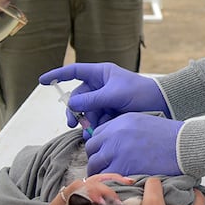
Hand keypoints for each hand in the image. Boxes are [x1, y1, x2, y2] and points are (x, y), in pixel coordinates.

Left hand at [27, 173, 132, 204]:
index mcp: (60, 203)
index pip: (76, 188)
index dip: (90, 191)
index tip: (101, 203)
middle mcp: (70, 195)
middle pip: (89, 181)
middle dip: (106, 188)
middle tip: (119, 204)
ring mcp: (78, 195)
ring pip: (97, 180)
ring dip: (113, 180)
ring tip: (131, 183)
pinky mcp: (85, 199)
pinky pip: (100, 186)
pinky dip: (113, 183)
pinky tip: (128, 184)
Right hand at [40, 63, 168, 130]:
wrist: (162, 106)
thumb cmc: (141, 93)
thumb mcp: (115, 94)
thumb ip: (93, 99)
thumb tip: (72, 103)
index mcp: (101, 74)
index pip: (75, 72)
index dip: (58, 75)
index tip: (43, 81)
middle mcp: (101, 86)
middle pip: (78, 98)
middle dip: (75, 111)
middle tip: (72, 124)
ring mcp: (105, 101)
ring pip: (87, 112)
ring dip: (86, 122)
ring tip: (92, 131)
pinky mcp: (111, 114)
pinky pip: (96, 121)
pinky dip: (96, 127)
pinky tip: (99, 133)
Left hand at [85, 113, 182, 176]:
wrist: (184, 146)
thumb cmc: (170, 136)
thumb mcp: (143, 123)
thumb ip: (124, 131)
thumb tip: (113, 144)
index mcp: (120, 122)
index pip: (96, 136)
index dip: (98, 148)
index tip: (103, 155)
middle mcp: (115, 135)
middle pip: (92, 151)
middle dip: (97, 161)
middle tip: (104, 169)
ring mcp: (117, 152)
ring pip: (95, 166)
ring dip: (100, 174)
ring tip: (109, 180)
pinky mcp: (124, 168)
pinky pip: (106, 178)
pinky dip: (108, 183)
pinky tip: (115, 186)